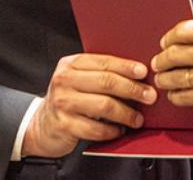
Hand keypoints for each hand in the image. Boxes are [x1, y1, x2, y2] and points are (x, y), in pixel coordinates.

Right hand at [21, 53, 156, 157]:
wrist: (43, 124)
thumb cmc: (69, 98)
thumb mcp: (79, 79)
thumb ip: (100, 73)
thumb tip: (137, 75)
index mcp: (71, 64)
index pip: (104, 62)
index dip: (126, 67)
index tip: (143, 73)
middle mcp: (64, 80)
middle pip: (106, 82)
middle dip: (132, 89)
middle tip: (149, 96)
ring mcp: (63, 103)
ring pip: (104, 106)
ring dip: (126, 113)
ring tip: (137, 118)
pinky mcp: (64, 124)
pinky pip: (95, 129)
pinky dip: (112, 130)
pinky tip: (119, 130)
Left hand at [151, 20, 192, 118]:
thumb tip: (191, 35)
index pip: (184, 30)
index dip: (169, 37)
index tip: (165, 42)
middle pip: (175, 53)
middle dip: (161, 59)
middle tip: (158, 62)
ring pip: (176, 77)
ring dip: (165, 79)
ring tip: (162, 79)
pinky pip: (184, 96)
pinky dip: (175, 96)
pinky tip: (175, 93)